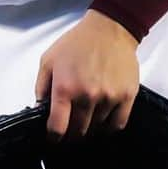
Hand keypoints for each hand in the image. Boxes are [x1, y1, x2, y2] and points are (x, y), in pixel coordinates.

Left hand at [34, 9, 139, 140]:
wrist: (109, 30)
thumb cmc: (76, 43)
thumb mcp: (48, 59)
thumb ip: (42, 86)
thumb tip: (40, 108)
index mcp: (65, 88)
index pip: (58, 127)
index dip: (53, 137)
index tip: (53, 138)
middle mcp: (87, 97)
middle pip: (78, 132)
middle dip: (71, 134)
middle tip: (69, 130)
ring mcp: (108, 99)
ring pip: (97, 129)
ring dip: (89, 129)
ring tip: (85, 122)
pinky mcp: (126, 98)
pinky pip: (117, 125)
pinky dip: (108, 128)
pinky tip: (102, 123)